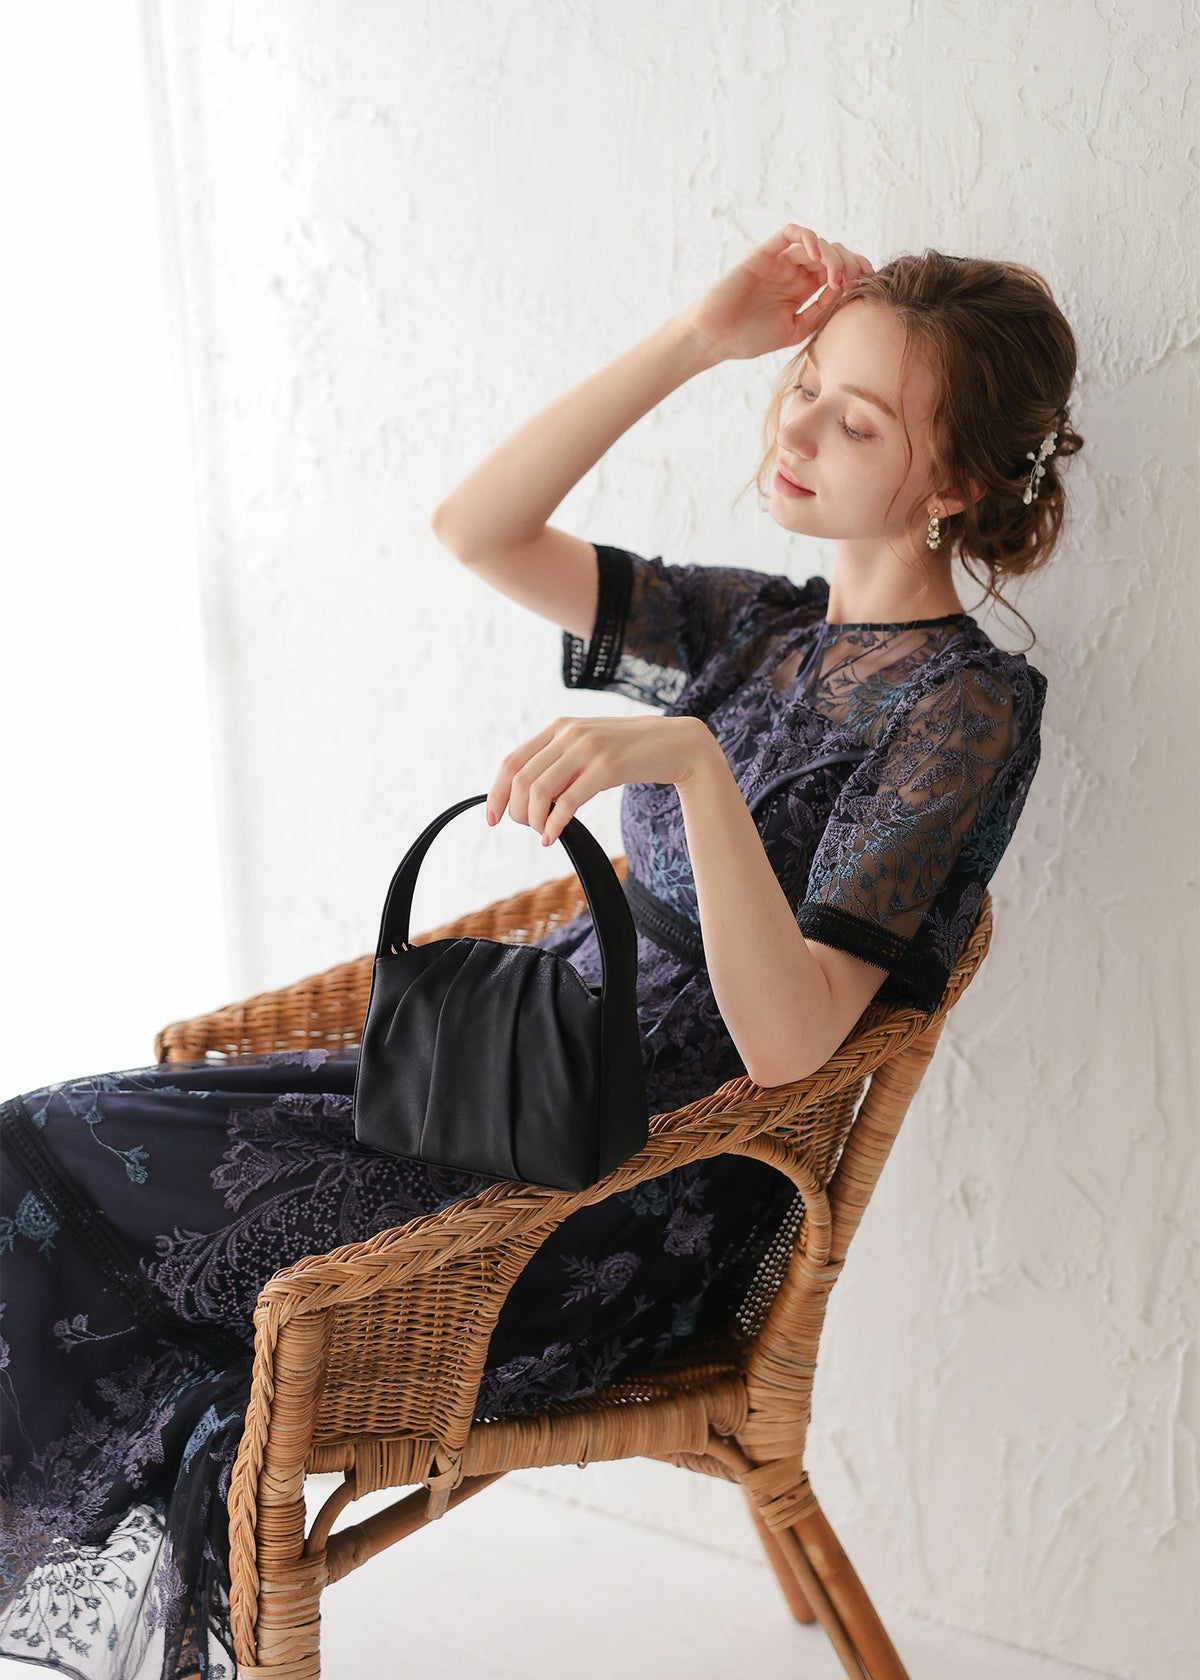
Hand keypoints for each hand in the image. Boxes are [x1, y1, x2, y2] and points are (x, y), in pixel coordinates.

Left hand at [485, 715, 711, 846]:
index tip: (492, 817)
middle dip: (516, 811)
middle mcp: (569, 734)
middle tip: (527, 828)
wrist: (675, 743)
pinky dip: (555, 824)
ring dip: (534, 820)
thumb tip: (530, 796)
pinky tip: (554, 836)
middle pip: (522, 779)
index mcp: (559, 727)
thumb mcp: (589, 747)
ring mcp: (588, 749)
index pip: (512, 761)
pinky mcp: (607, 767)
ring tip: (542, 832)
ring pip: (540, 791)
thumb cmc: (630, 751)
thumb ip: (560, 761)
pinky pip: (569, 801)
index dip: (497, 793)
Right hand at [679, 223, 874, 363]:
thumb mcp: (797, 329)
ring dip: (833, 256)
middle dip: (851, 262)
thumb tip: (847, 291)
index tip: (869, 283)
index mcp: (803, 289)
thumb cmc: (751, 338)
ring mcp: (780, 261)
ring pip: (816, 243)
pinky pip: (791, 233)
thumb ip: (821, 310)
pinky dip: (808, 238)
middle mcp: (794, 271)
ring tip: (836, 276)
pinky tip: (817, 256)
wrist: (716, 338)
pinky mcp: (765, 253)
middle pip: (833, 253)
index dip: (857, 272)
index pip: (838, 271)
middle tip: (857, 279)